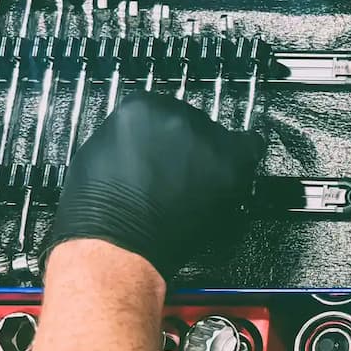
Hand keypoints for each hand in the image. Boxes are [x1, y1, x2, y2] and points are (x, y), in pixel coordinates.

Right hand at [45, 93, 265, 278]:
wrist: (118, 243)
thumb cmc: (100, 210)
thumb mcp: (100, 153)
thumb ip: (131, 137)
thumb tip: (146, 142)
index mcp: (141, 107)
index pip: (163, 109)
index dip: (165, 136)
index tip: (166, 151)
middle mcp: (176, 114)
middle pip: (194, 122)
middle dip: (188, 147)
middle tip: (179, 174)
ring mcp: (205, 138)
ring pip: (219, 138)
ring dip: (211, 158)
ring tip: (194, 187)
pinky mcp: (229, 162)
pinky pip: (250, 147)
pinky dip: (242, 160)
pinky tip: (232, 173)